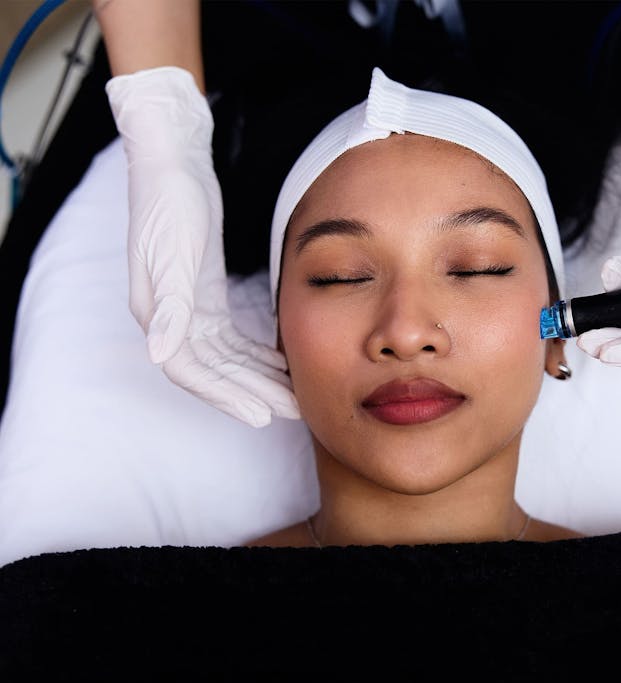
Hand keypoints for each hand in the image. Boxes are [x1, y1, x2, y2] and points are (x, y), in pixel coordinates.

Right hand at [106, 66, 298, 425]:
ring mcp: (189, 308)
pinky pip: (232, 337)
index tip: (261, 413)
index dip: (225, 395)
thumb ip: (168, 306)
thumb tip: (159, 355)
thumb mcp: (171, 252)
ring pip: (227, 358)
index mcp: (158, 314)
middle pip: (215, 370)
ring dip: (257, 377)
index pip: (193, 370)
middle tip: (291, 412)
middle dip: (251, 392)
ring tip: (293, 395)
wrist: (175, 162)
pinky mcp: (206, 295)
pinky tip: (280, 363)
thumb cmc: (169, 201)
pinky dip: (255, 352)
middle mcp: (171, 318)